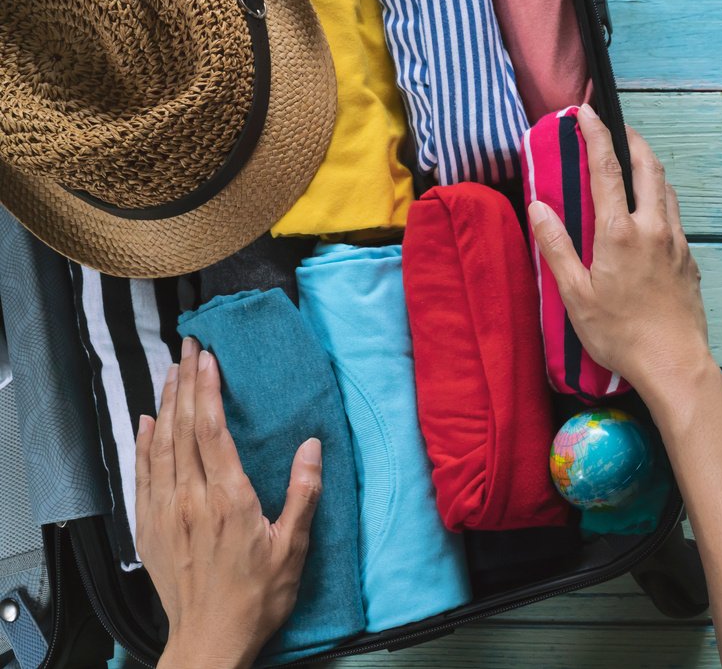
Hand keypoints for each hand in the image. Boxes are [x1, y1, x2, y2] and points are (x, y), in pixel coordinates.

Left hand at [136, 338, 322, 668]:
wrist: (210, 639)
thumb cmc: (258, 596)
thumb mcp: (294, 546)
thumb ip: (303, 493)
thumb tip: (312, 445)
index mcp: (230, 499)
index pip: (213, 430)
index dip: (208, 389)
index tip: (209, 358)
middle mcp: (192, 499)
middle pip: (184, 428)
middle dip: (186, 384)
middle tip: (190, 349)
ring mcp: (166, 513)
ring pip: (161, 446)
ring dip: (165, 405)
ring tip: (171, 372)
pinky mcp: (151, 528)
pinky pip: (143, 475)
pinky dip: (143, 443)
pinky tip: (146, 421)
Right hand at [528, 105, 712, 401]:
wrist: (674, 362)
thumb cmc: (619, 334)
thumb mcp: (575, 295)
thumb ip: (556, 246)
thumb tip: (539, 206)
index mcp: (620, 232)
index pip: (606, 169)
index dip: (595, 134)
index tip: (586, 111)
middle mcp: (653, 228)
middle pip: (648, 167)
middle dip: (632, 140)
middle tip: (616, 128)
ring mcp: (676, 242)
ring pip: (666, 189)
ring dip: (650, 167)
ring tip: (633, 162)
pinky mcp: (689, 259)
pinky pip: (674, 216)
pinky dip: (660, 199)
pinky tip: (650, 212)